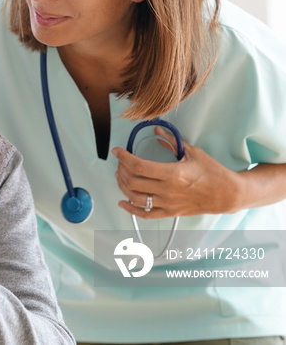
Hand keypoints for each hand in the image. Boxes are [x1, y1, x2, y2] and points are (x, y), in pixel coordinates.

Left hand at [114, 127, 240, 219]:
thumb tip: (156, 130)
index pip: (139, 166)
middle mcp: (168, 190)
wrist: (227, 194)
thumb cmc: (212, 172)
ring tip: (120, 176)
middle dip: (121, 170)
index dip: (124, 158)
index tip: (117, 151)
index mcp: (173, 174)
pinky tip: (123, 202)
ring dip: (123, 187)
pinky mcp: (170, 212)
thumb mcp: (193, 153)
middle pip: (133, 182)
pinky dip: (131, 209)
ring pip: (135, 198)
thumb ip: (172, 142)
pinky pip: (146, 214)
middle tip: (120, 162)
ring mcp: (168, 203)